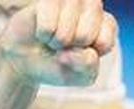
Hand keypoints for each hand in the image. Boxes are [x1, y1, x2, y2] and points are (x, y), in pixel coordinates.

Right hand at [0, 0, 116, 86]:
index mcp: (106, 25)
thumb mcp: (81, 76)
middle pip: (85, 35)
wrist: (26, 61)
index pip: (104, 42)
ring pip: (67, 26)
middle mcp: (92, 6)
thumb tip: (77, 50)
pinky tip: (42, 32)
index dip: (88, 55)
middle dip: (71, 49)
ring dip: (56, 41)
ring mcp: (70, 0)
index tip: (80, 54)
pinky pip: (48, 23)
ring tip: (53, 40)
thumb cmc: (59, 65)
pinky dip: (44, 34)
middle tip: (64, 47)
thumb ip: (88, 66)